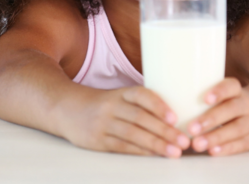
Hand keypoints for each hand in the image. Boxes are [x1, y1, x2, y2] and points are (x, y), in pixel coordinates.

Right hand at [63, 87, 190, 157]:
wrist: (64, 108)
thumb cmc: (100, 105)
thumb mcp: (117, 97)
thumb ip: (140, 106)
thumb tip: (175, 121)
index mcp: (119, 93)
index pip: (140, 95)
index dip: (158, 105)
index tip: (175, 117)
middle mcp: (110, 106)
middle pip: (140, 118)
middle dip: (164, 131)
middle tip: (184, 141)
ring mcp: (102, 123)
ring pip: (132, 134)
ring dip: (156, 144)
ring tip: (174, 152)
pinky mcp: (96, 140)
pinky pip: (122, 147)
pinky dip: (140, 152)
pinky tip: (154, 156)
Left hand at [189, 78, 248, 155]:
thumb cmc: (234, 100)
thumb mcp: (227, 92)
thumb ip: (204, 93)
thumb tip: (167, 93)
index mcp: (237, 91)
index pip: (231, 86)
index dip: (219, 91)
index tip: (205, 98)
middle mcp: (247, 105)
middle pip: (231, 110)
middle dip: (210, 120)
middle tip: (191, 128)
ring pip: (236, 129)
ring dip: (216, 137)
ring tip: (197, 144)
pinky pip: (243, 143)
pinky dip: (228, 148)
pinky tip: (213, 152)